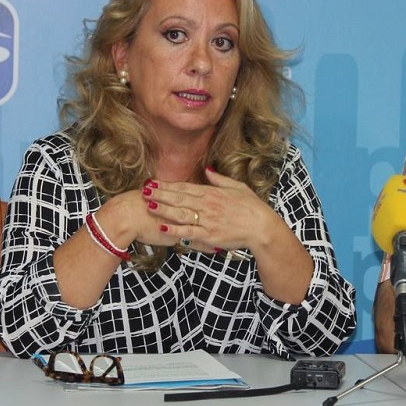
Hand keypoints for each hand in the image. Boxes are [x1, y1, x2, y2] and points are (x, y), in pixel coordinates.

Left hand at [142, 168, 275, 252]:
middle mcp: (208, 205)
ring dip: (163, 209)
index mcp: (213, 193)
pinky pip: (189, 232)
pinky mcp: (210, 235)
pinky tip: (162, 228)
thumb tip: (207, 170)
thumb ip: (220, 179)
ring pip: (181, 213)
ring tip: (148, 205)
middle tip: (143, 191)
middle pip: (179, 198)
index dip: (167, 185)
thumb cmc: (252, 207)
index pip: (185, 187)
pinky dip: (175, 230)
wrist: (261, 226)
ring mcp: (208, 220)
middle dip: (160, 194)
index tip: (153, 183)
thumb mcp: (238, 187)